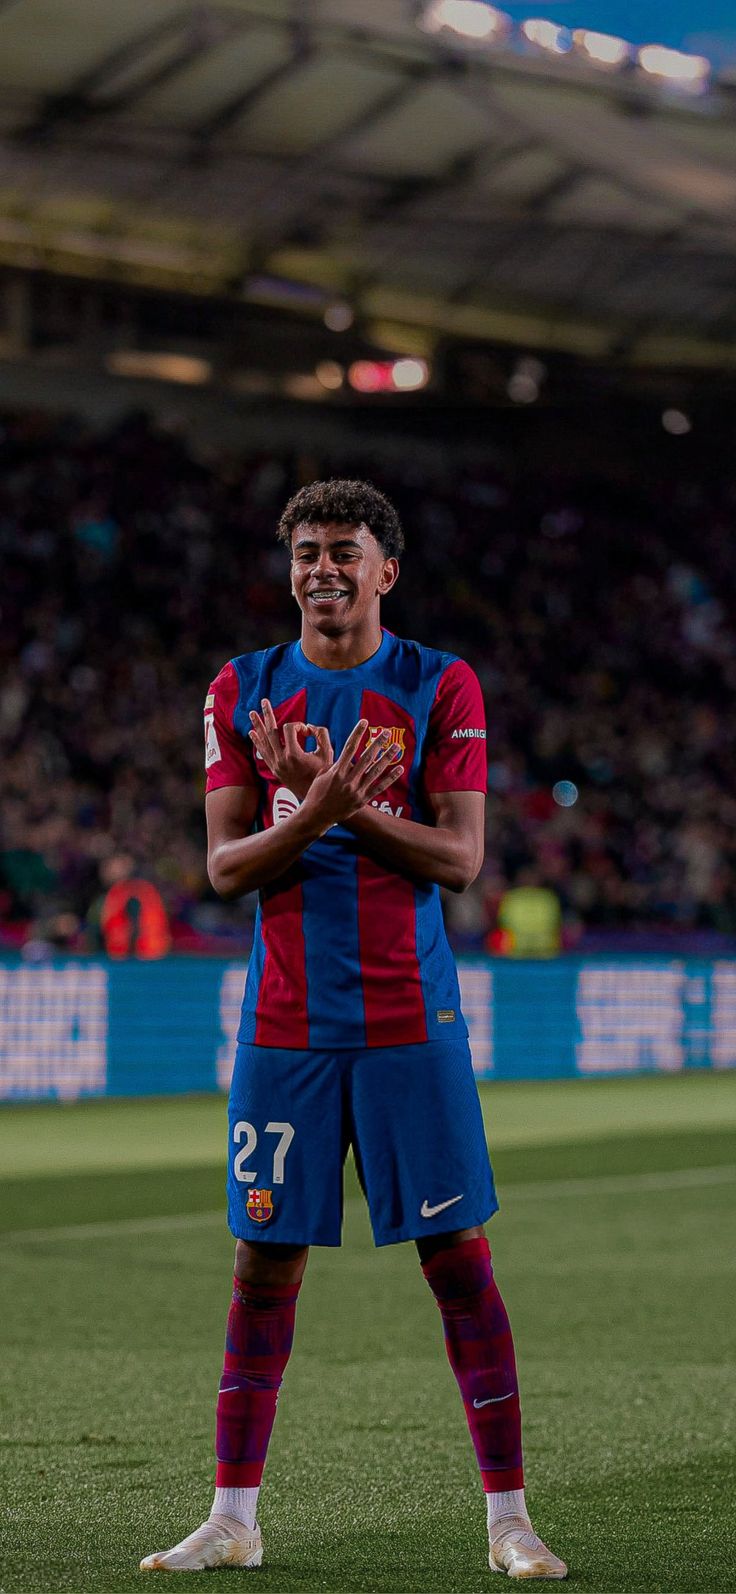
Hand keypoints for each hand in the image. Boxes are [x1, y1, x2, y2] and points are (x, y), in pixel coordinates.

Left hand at [249, 699, 333, 798]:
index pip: (289, 729)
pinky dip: (257, 742)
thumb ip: (321, 734)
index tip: (308, 732)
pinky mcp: (275, 769)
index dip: (299, 725)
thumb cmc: (324, 774)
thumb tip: (308, 727)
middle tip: (264, 701)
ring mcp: (276, 765)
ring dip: (258, 726)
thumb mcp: (328, 752)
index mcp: (293, 754)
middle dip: (268, 714)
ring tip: (252, 713)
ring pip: (264, 741)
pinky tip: (252, 733)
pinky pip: (263, 752)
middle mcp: (281, 759)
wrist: (317, 796)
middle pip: (271, 731)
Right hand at [299, 719, 402, 833]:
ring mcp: (357, 790)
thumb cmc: (316, 793)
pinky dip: (390, 778)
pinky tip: (399, 769)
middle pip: (366, 757)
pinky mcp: (362, 800)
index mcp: (337, 771)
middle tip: (386, 733)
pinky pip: (379, 787)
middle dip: (377, 743)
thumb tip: (342, 754)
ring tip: (396, 747)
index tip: (364, 722)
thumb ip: (333, 764)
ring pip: (376, 771)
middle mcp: (348, 780)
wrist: (316, 816)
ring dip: (387, 758)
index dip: (357, 733)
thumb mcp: (321, 775)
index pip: (349, 747)